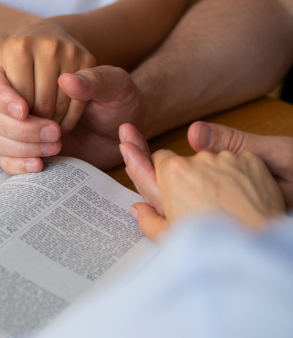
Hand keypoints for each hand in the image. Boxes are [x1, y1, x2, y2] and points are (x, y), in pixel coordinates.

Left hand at [0, 21, 95, 125]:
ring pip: (58, 105)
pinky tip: (59, 123)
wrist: (51, 34)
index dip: (13, 109)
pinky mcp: (87, 59)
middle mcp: (45, 46)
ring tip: (41, 130)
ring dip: (49, 125)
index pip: (15, 90)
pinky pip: (77, 102)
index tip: (18, 120)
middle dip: (30, 124)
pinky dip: (68, 119)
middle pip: (37, 102)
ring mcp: (68, 52)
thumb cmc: (18, 61)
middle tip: (27, 135)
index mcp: (17, 48)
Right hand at [0, 65, 147, 172]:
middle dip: (23, 128)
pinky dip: (16, 163)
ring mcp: (12, 122)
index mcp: (26, 63)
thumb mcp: (116, 84)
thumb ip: (95, 80)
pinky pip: (0, 158)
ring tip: (57, 144)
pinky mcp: (18, 146)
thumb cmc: (117, 98)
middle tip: (56, 132)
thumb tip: (66, 81)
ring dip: (23, 146)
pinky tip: (39, 164)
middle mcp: (12, 92)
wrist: (122, 126)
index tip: (24, 111)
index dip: (5, 98)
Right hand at [119, 123, 285, 240]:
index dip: (162, 174)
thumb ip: (150, 219)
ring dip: (215, 178)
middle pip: (187, 162)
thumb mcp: (173, 237)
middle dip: (190, 179)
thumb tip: (137, 209)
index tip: (163, 178)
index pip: (158, 160)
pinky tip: (244, 197)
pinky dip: (240, 177)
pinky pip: (239, 164)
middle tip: (200, 203)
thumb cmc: (217, 242)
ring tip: (226, 206)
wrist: (262, 240)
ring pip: (214, 163)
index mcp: (173, 173)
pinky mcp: (251, 159)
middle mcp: (198, 159)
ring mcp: (227, 158)